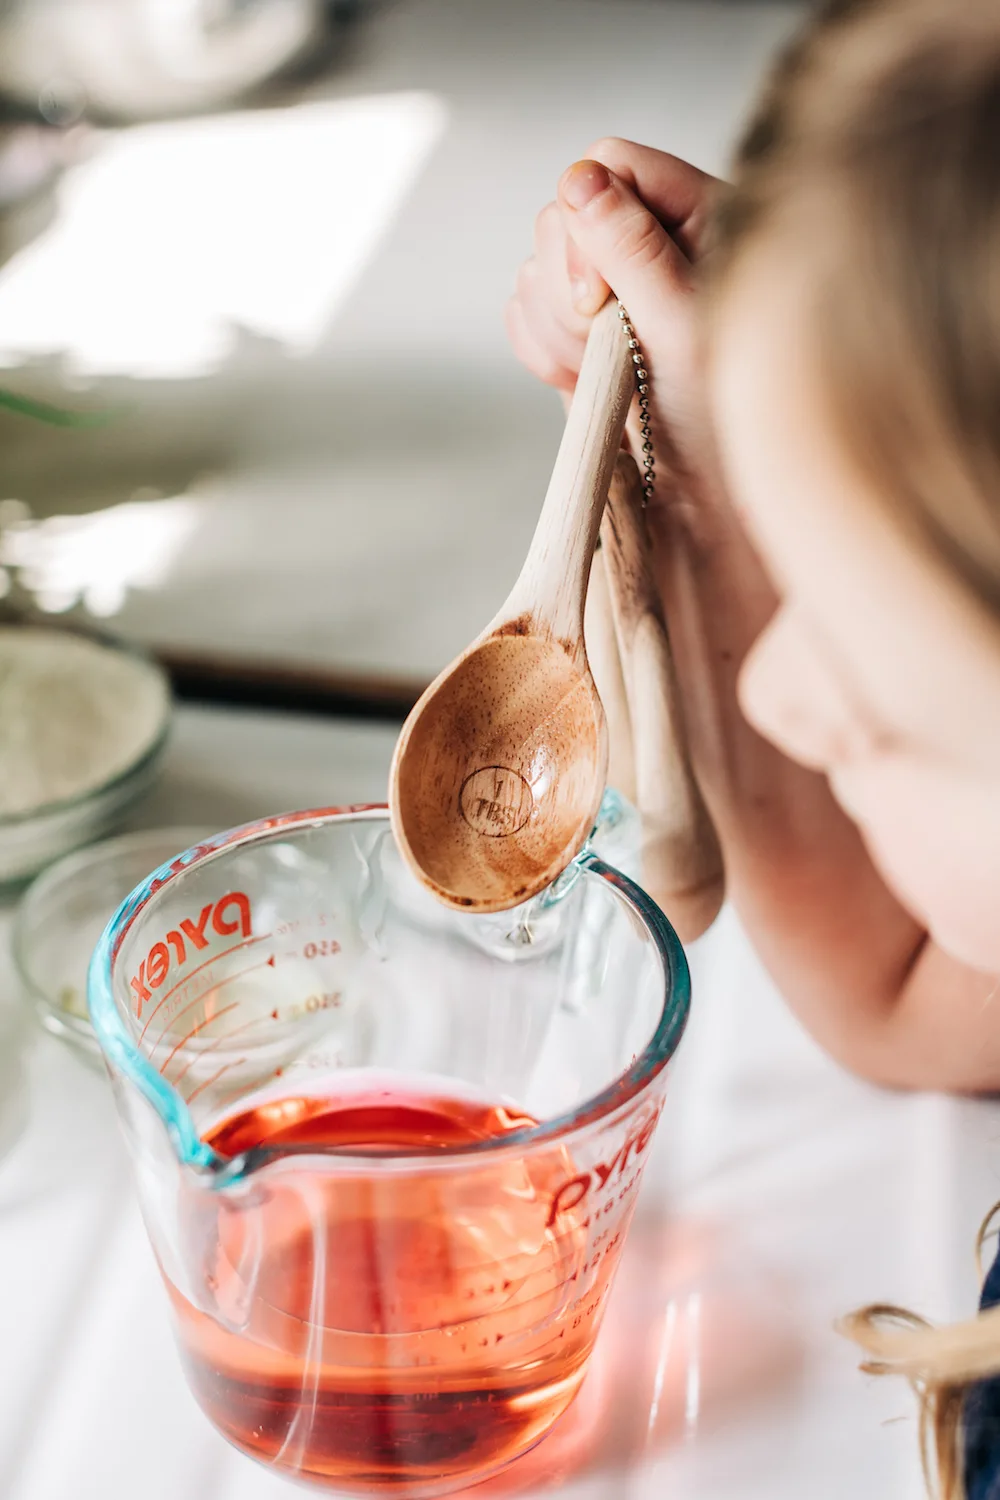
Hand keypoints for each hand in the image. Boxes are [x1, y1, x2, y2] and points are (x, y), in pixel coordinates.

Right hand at [505, 138, 722, 492]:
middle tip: (605, 349)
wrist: (704, 497)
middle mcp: (653, 240)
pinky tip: (581, 384)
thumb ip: (634, 249)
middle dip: (569, 288)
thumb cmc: (720, 416)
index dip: (587, 222)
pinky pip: (523, 310)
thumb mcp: (684, 327)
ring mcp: (613, 285)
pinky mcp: (581, 329)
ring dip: (557, 329)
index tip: (597, 300)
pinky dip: (541, 350)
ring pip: (537, 267)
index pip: (612, 166)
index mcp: (700, 216)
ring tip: (603, 376)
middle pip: (564, 214)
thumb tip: (580, 178)